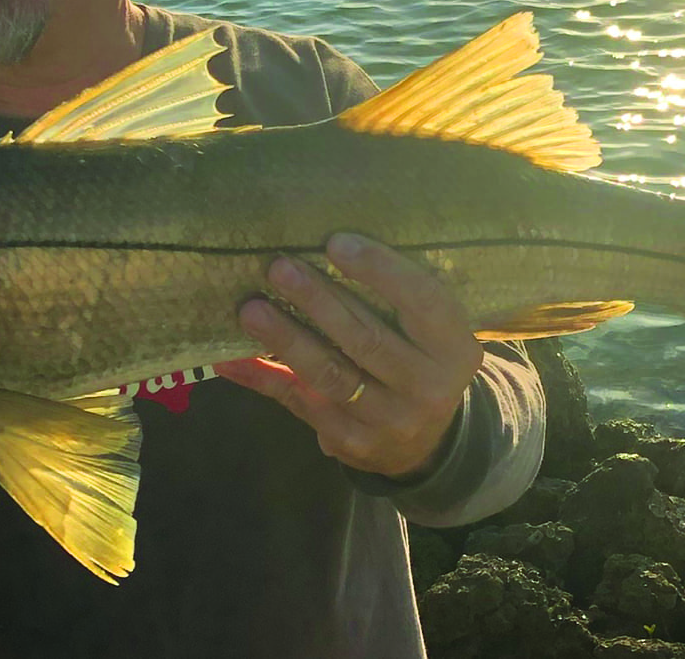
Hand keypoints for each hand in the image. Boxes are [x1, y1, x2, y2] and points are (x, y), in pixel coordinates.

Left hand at [216, 232, 482, 478]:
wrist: (427, 442)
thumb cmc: (419, 360)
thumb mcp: (430, 334)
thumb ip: (397, 299)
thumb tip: (329, 244)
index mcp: (455, 348)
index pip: (423, 301)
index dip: (381, 271)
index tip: (336, 242)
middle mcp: (428, 388)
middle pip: (367, 339)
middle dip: (319, 301)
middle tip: (279, 267)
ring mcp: (390, 420)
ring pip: (330, 375)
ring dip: (287, 339)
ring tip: (250, 309)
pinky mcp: (352, 442)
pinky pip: (300, 404)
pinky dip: (263, 377)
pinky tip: (229, 358)